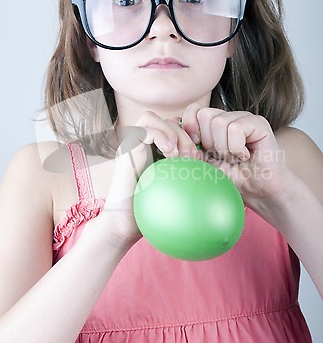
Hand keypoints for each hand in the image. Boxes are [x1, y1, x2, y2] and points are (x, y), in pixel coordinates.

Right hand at [100, 111, 199, 244]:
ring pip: (151, 118)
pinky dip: (161, 137)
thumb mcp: (176, 191)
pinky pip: (145, 129)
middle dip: (183, 134)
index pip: (172, 127)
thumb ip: (188, 178)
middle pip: (164, 120)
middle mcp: (140, 145)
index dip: (187, 134)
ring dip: (170, 132)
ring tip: (180, 155)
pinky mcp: (125, 150)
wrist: (124, 225)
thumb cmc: (150, 213)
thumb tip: (218, 180)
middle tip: (192, 157)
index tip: (198, 157)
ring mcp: (130, 146)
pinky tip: (170, 155)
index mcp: (152, 151)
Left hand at [181, 104, 288, 208]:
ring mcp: (244, 118)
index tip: (197, 149)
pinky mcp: (259, 124)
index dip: (191, 129)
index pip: (193, 110)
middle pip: (205, 115)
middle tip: (222, 157)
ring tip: (234, 158)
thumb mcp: (203, 163)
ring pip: (219, 122)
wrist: (258, 191)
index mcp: (213, 124)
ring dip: (224, 149)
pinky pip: (235, 129)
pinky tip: (245, 156)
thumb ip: (188, 146)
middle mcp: (228, 117)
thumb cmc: (232, 178)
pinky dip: (236, 148)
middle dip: (209, 143)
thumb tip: (170, 126)